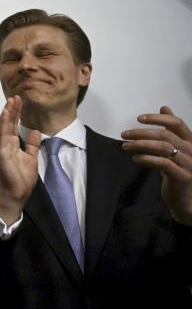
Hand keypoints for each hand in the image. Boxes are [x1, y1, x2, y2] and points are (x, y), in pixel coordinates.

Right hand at [0, 95, 40, 223]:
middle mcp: (4, 144)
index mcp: (11, 145)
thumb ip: (31, 144)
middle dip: (11, 109)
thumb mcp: (31, 157)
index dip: (15, 113)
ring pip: (3, 126)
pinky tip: (6, 114)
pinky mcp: (1, 153)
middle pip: (7, 123)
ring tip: (10, 101)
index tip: (19, 101)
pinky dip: (3, 124)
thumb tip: (34, 131)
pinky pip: (1, 136)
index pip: (12, 125)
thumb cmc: (22, 178)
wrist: (18, 192)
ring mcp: (2, 148)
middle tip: (15, 96)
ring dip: (6, 113)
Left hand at [122, 107, 191, 224]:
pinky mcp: (184, 177)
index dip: (158, 118)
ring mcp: (190, 164)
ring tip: (126, 146)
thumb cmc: (178, 172)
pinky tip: (136, 159)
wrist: (186, 200)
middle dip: (141, 132)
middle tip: (124, 135)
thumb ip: (171, 129)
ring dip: (141, 145)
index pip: (177, 123)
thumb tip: (165, 107)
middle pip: (166, 134)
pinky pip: (163, 163)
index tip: (138, 118)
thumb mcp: (174, 148)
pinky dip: (147, 159)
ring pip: (163, 147)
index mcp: (191, 141)